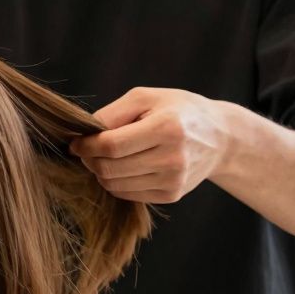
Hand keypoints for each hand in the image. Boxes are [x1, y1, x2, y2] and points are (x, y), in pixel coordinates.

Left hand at [69, 87, 237, 203]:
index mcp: (167, 128)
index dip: (86, 146)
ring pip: (114, 185)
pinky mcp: (172, 195)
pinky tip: (123, 167)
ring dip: (100, 172)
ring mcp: (173, 180)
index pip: (111, 145)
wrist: (219, 137)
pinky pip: (127, 194)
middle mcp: (173, 158)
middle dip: (90, 160)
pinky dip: (116, 182)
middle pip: (109, 169)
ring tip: (105, 157)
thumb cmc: (177, 111)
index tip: (74, 144)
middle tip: (86, 151)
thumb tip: (83, 133)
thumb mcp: (146, 98)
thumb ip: (112, 113)